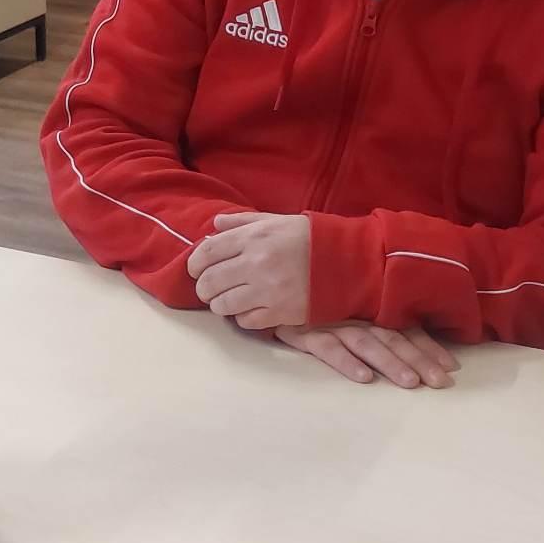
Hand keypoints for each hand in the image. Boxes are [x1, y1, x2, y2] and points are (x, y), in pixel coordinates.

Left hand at [187, 212, 309, 329]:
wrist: (348, 262)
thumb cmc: (311, 239)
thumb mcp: (277, 221)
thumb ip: (243, 222)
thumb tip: (215, 225)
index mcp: (254, 237)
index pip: (207, 251)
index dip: (195, 263)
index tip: (196, 269)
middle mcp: (257, 263)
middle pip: (209, 281)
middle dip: (203, 287)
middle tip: (210, 288)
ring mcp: (267, 290)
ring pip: (222, 305)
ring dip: (220, 304)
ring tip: (228, 300)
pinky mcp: (280, 312)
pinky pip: (245, 321)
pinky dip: (242, 317)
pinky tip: (250, 309)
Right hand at [275, 321, 458, 388]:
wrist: (268, 286)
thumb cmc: (311, 303)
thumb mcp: (345, 308)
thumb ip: (373, 321)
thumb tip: (411, 345)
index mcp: (368, 310)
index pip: (405, 328)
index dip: (429, 347)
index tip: (452, 367)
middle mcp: (355, 315)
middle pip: (393, 338)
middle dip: (419, 360)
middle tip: (441, 383)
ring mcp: (330, 322)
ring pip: (367, 343)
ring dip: (390, 363)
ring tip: (410, 383)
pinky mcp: (305, 331)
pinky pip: (328, 348)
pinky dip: (346, 362)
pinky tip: (363, 378)